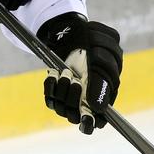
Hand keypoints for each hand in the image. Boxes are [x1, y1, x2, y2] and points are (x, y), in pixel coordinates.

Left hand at [37, 13, 122, 134]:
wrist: (71, 30)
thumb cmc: (92, 42)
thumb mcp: (102, 56)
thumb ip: (102, 82)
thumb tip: (98, 109)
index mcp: (104, 94)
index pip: (98, 120)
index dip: (92, 122)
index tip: (85, 117)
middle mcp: (86, 100)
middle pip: (76, 117)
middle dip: (73, 99)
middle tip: (75, 81)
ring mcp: (69, 97)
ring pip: (62, 109)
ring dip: (62, 90)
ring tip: (65, 72)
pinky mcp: (55, 92)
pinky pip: (50, 98)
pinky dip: (50, 86)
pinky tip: (54, 73)